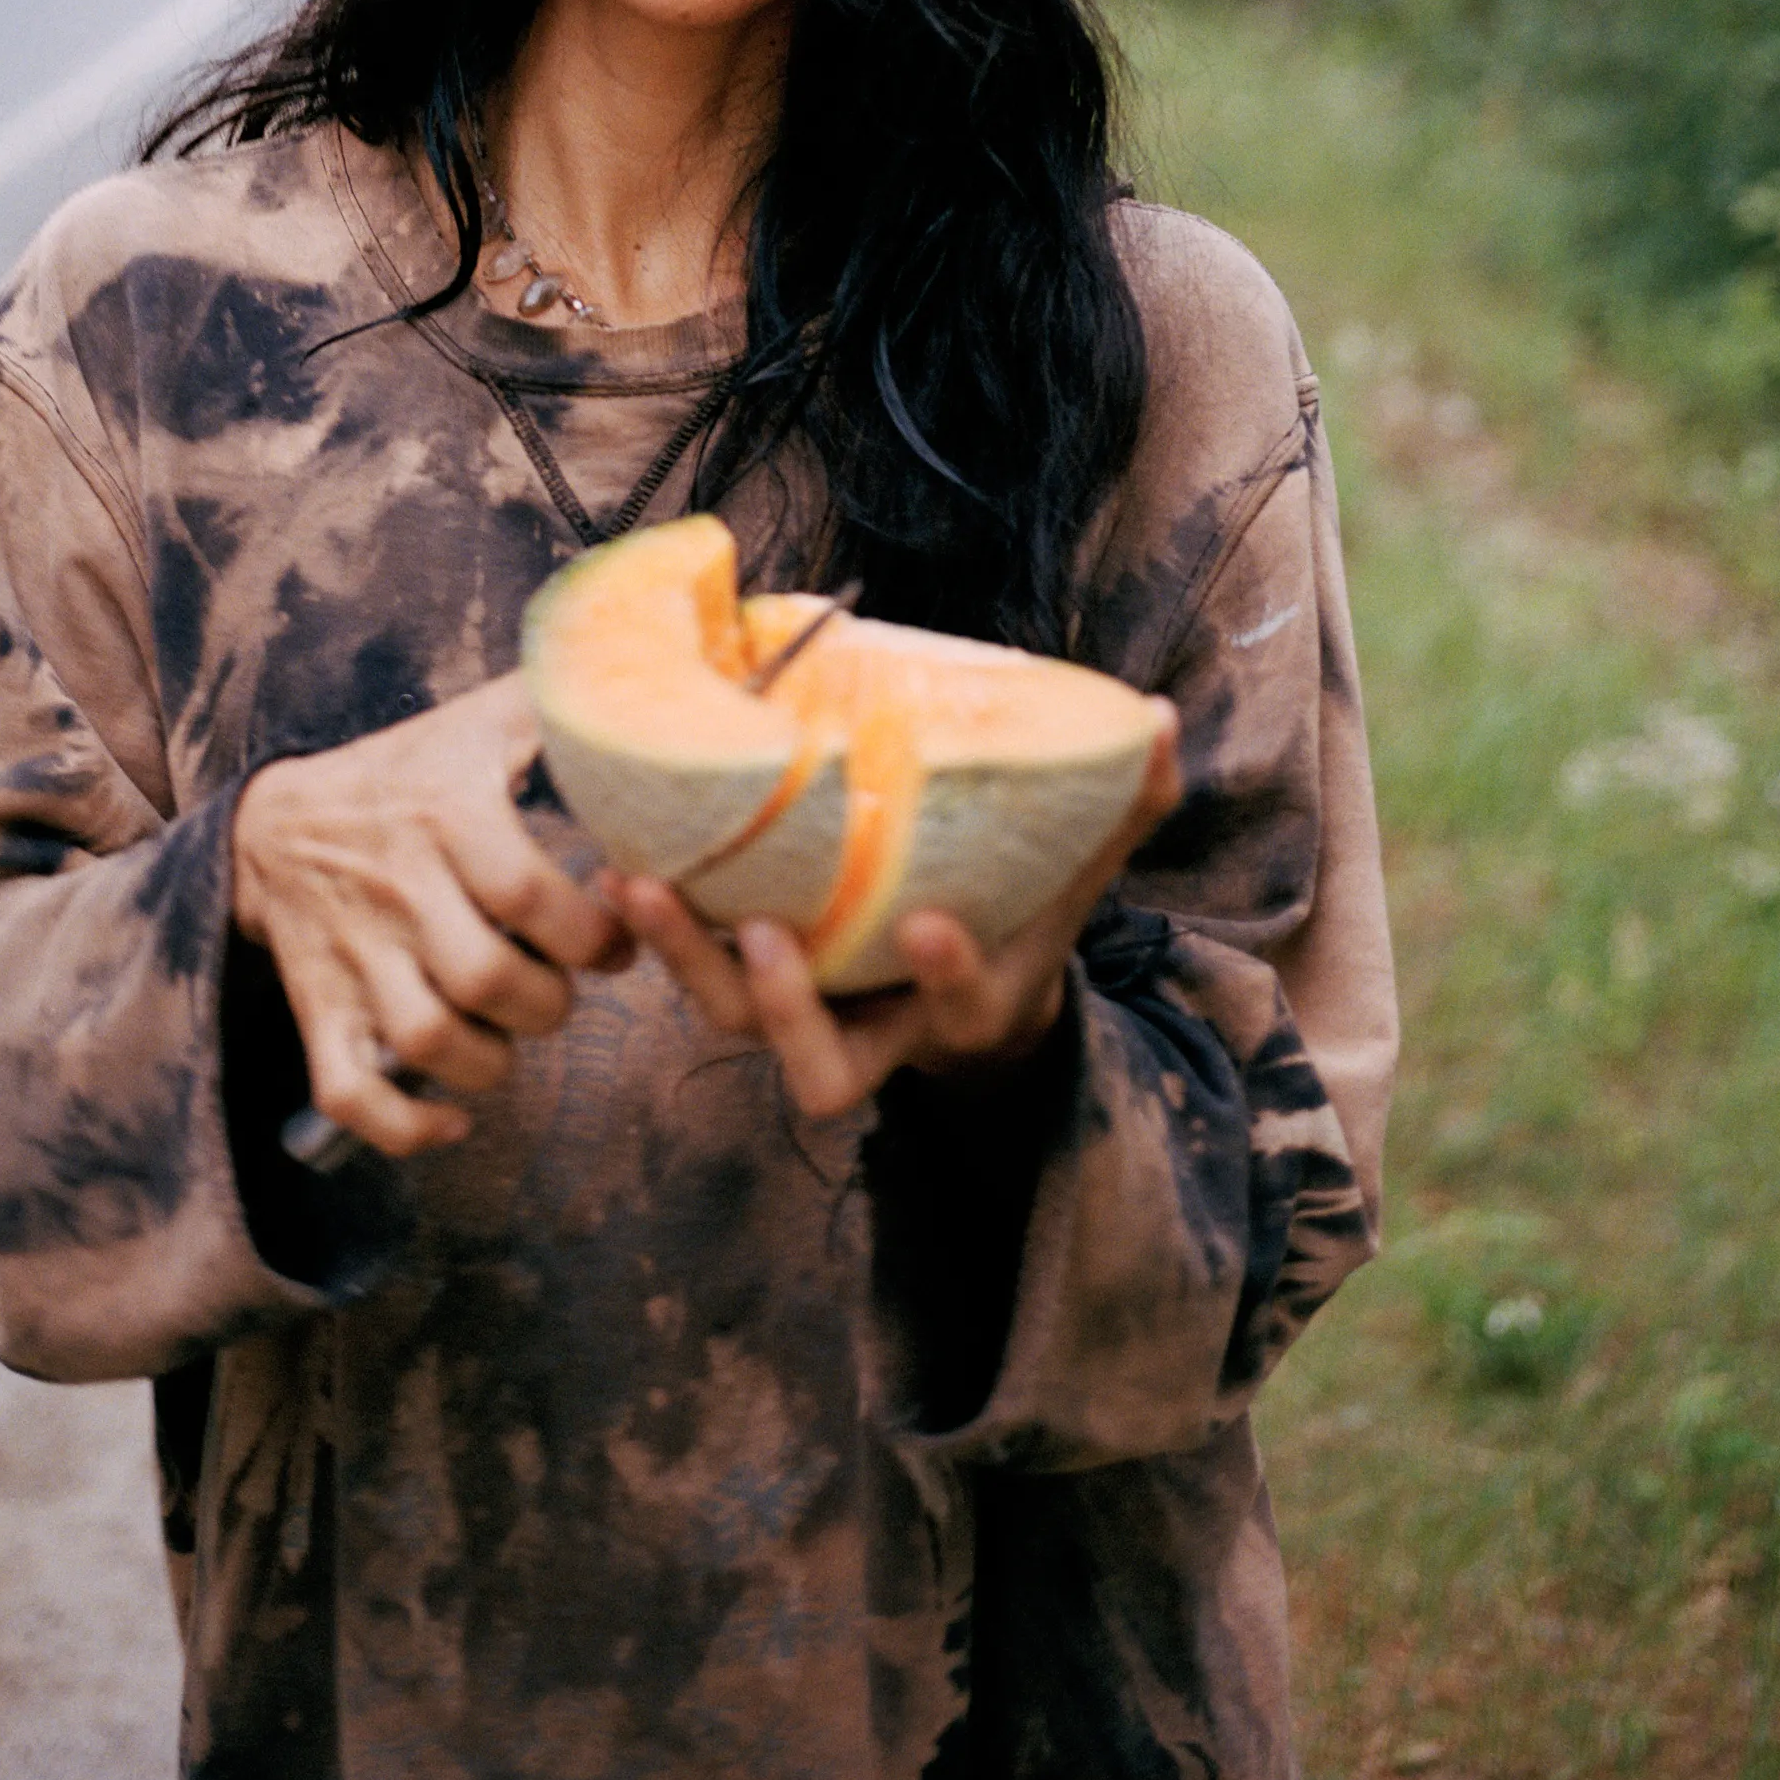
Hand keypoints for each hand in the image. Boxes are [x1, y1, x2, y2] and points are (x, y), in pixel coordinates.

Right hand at [232, 669, 630, 1159]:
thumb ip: (558, 707)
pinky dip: (403, 1127)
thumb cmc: (405, 773)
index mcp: (445, 814)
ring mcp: (352, 954)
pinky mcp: (319, 1008)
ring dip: (491, 1062)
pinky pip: (348, 1090)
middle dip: (549, 1002)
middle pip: (486, 976)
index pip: (528, 893)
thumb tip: (644, 686)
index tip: (616, 940)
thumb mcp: (478, 722)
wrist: (275, 821)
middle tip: (564, 988)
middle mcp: (397, 887)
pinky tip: (453, 1120)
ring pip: (426, 1040)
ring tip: (513, 1036)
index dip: (591, 933)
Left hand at [606, 704, 1179, 1121]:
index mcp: (962, 1007)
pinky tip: (617, 856)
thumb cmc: (1020, 917)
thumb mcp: (1077, 874)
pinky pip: (693, 968)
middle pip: (816, 1060)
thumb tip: (1162, 719)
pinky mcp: (750, 978)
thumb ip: (1123, 804)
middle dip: (781, 1007)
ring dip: (686, 960)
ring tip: (643, 884)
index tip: (931, 928)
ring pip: (734, 1022)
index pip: (959, 1009)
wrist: (966, 992)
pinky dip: (654, 927)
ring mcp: (806, 1012)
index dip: (947, 978)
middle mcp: (877, 1030)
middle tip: (760, 933)